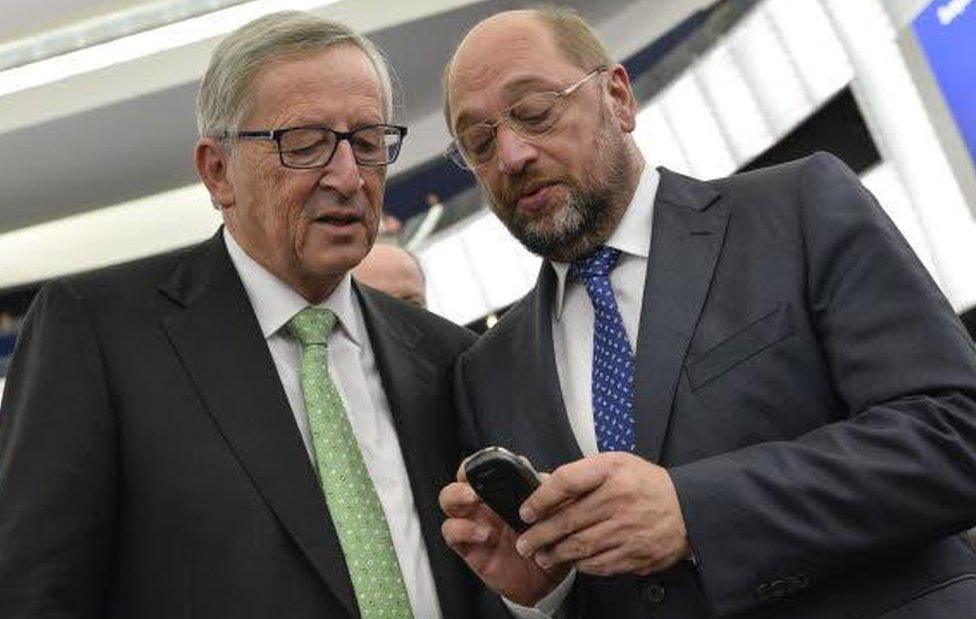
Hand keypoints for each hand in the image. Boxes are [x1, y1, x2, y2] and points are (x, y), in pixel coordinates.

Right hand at [439, 464, 568, 605]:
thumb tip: (545, 479)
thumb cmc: (546, 545)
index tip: (494, 460)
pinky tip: (483, 534)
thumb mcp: (554, 517)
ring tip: (474, 499)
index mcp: (503, 493)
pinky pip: (451, 532)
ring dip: (457, 495)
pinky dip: (462, 529)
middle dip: (466, 473)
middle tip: (478, 479)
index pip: (486, 467)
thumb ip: (548, 497)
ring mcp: (473, 523)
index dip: (484, 460)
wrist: (545, 582)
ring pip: (448, 499)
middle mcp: (484, 505)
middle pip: (461, 478)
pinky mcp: (467, 546)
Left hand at [515, 452, 690, 575]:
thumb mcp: (615, 464)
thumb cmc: (646, 484)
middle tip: (525, 543)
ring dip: (556, 554)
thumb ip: (580, 474)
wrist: (688, 509)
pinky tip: (572, 561)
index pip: (566, 481)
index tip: (526, 511)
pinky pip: (599, 564)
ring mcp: (628, 530)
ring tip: (542, 555)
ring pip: (580, 547)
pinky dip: (581, 564)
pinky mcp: (635, 554)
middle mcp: (619, 500)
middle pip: (568, 520)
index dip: (540, 498)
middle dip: (539, 535)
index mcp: (611, 472)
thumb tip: (542, 483)